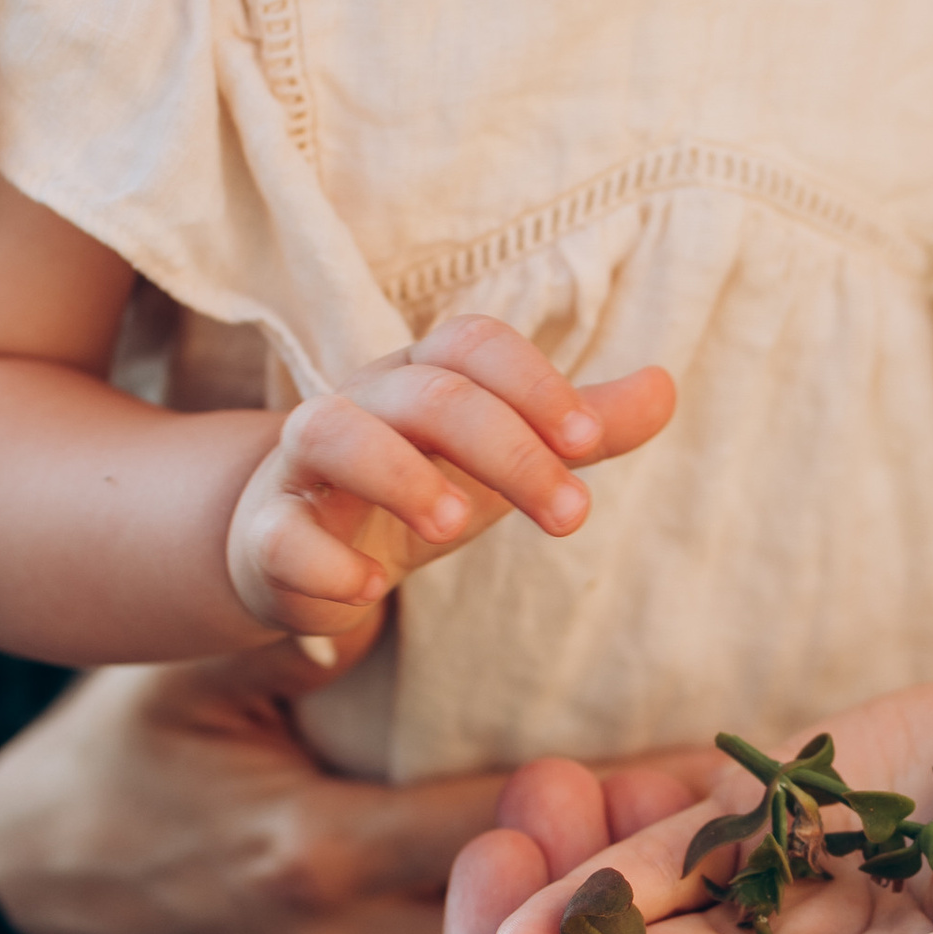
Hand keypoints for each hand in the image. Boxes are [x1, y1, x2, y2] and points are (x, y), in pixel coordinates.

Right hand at [0, 634, 703, 933]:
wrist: (40, 882)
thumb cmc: (131, 750)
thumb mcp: (197, 671)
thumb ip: (296, 624)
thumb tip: (370, 570)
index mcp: (311, 859)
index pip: (500, 830)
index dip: (611, 804)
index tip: (711, 774)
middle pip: (529, 932)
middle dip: (645, 888)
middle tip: (755, 849)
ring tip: (729, 918)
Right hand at [224, 315, 674, 641]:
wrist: (303, 547)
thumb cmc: (419, 485)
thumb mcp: (507, 456)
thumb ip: (583, 426)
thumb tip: (665, 387)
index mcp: (422, 375)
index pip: (472, 342)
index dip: (532, 380)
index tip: (589, 438)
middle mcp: (361, 403)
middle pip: (428, 391)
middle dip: (507, 447)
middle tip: (569, 514)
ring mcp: (302, 467)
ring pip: (331, 432)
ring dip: (400, 475)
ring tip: (460, 525)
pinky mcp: (267, 535)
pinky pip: (280, 534)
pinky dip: (325, 561)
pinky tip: (372, 591)